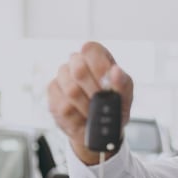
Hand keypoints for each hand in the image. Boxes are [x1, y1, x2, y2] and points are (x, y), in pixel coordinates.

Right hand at [47, 41, 133, 164]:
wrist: (100, 127)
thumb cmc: (113, 106)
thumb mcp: (124, 96)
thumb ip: (122, 83)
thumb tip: (116, 71)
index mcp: (96, 56)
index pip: (90, 49)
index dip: (99, 67)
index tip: (106, 84)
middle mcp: (76, 62)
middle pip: (78, 70)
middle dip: (94, 92)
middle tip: (102, 103)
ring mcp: (61, 77)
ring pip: (71, 90)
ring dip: (87, 107)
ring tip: (95, 112)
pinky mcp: (52, 95)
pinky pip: (63, 107)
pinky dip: (78, 117)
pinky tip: (83, 117)